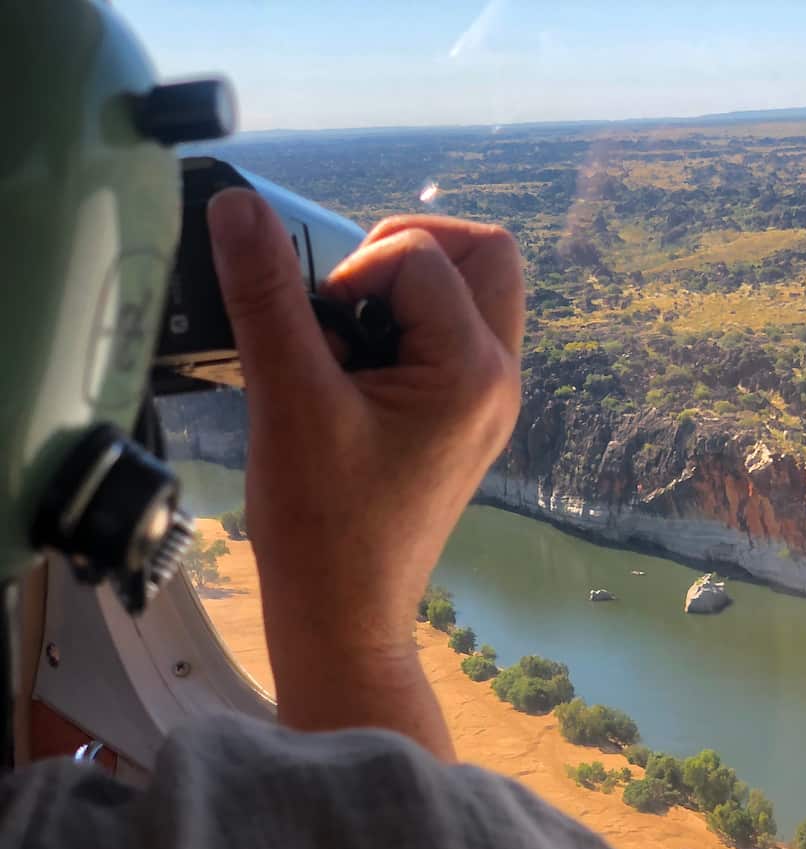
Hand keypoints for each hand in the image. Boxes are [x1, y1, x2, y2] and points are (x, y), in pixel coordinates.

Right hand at [207, 188, 523, 758]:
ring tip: (351, 334)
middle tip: (349, 295)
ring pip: (476, 293)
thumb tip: (239, 208)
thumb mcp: (289, 400)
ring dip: (411, 287)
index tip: (316, 329)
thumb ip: (267, 297)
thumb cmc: (323, 525)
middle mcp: (500, 378)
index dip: (355, 270)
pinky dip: (410, 326)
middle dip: (409, 249)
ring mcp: (489, 400)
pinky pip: (456, 336)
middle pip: (487, 255)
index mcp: (473, 371)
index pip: (421, 256)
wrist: (345, 616)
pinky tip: (357, 368)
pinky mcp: (466, 418)